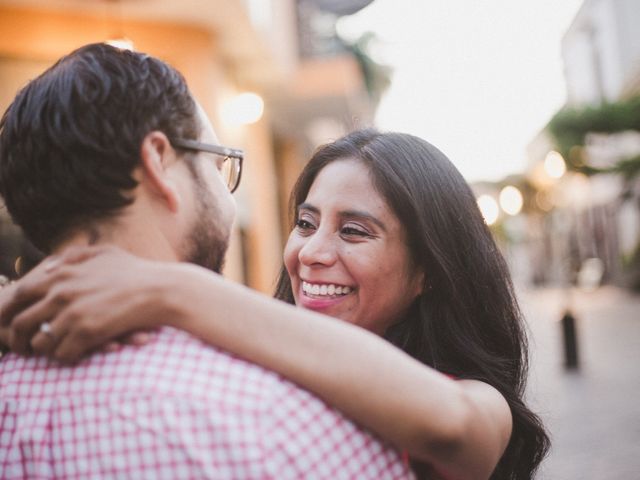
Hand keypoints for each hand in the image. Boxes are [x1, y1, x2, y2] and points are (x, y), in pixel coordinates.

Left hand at [0, 245, 168, 362]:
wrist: (161, 290)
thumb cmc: (137, 271)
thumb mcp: (105, 253)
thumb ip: (74, 256)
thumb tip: (50, 265)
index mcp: (62, 273)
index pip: (20, 293)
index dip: (11, 311)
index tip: (12, 323)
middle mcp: (62, 292)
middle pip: (22, 322)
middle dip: (18, 340)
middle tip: (22, 350)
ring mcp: (73, 313)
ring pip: (41, 343)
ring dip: (46, 351)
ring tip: (55, 353)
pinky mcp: (88, 332)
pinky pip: (63, 355)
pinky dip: (67, 359)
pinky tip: (76, 356)